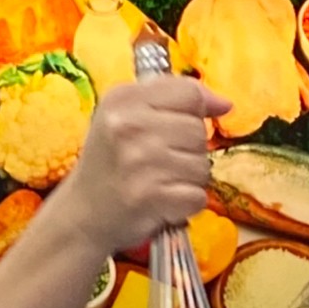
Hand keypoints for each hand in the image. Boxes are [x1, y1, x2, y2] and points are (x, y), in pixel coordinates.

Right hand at [54, 76, 231, 256]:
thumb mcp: (127, 117)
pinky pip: (198, 196)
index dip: (200, 109)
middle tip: (161, 163)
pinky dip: (186, 204)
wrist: (83, 214)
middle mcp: (130, 126)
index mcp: (123, 99)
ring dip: (189, 180)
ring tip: (161, 183)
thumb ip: (172, 100)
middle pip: (198, 131)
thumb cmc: (111, 164)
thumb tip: (225, 103)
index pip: (188, 93)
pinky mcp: (151, 196)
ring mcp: (141, 161)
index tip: (193, 122)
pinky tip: (164, 202)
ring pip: (202, 166)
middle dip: (190, 151)